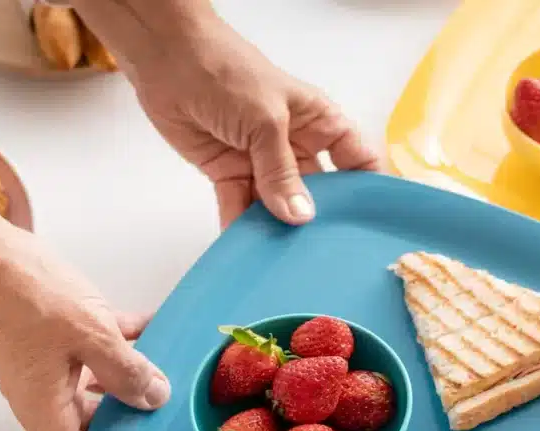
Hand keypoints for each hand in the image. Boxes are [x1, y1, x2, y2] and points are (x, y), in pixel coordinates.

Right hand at [0, 223, 169, 430]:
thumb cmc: (27, 296)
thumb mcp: (93, 335)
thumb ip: (128, 371)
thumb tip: (155, 399)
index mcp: (45, 411)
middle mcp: (43, 397)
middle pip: (90, 428)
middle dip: (129, 422)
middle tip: (170, 412)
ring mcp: (46, 368)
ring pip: (95, 389)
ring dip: (128, 381)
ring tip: (169, 370)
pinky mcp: (52, 339)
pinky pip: (93, 351)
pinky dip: (122, 344)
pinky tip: (156, 326)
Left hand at [77, 4, 380, 227]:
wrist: (166, 59)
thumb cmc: (228, 73)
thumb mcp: (266, 121)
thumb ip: (281, 172)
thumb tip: (301, 216)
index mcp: (319, 123)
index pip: (357, 160)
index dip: (369, 190)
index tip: (373, 227)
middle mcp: (296, 145)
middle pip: (318, 191)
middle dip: (320, 220)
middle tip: (326, 256)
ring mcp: (262, 162)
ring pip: (277, 205)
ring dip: (278, 230)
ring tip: (285, 262)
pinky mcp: (229, 173)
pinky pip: (240, 207)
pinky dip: (241, 227)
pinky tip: (248, 252)